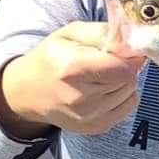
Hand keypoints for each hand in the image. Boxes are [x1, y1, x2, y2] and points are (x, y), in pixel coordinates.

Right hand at [0, 21, 145, 137]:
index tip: (124, 48)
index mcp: (73, 68)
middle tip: (110, 60)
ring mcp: (88, 116)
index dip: (131, 54)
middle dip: (126, 66)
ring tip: (103, 74)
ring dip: (124, 81)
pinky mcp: (96, 127)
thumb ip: (102, 31)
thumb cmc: (51, 58)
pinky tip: (105, 88)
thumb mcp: (70, 33)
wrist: (27, 92)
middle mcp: (81, 97)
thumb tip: (130, 36)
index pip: (124, 67)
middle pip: (129, 79)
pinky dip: (123, 95)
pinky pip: (128, 106)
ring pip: (131, 92)